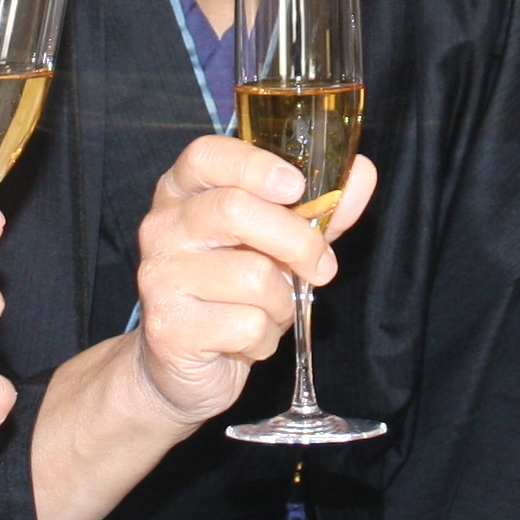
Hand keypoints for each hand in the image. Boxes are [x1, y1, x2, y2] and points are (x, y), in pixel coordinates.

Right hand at [121, 134, 378, 426]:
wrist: (186, 364)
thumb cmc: (233, 292)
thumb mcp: (275, 243)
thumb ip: (315, 209)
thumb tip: (360, 173)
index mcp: (182, 192)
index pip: (206, 155)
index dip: (254, 164)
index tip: (296, 185)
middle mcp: (162, 228)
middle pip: (235, 210)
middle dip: (298, 240)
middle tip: (320, 266)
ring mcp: (160, 278)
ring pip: (253, 276)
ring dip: (282, 302)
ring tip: (269, 310)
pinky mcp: (170, 329)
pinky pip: (248, 325)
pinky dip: (267, 337)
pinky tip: (248, 339)